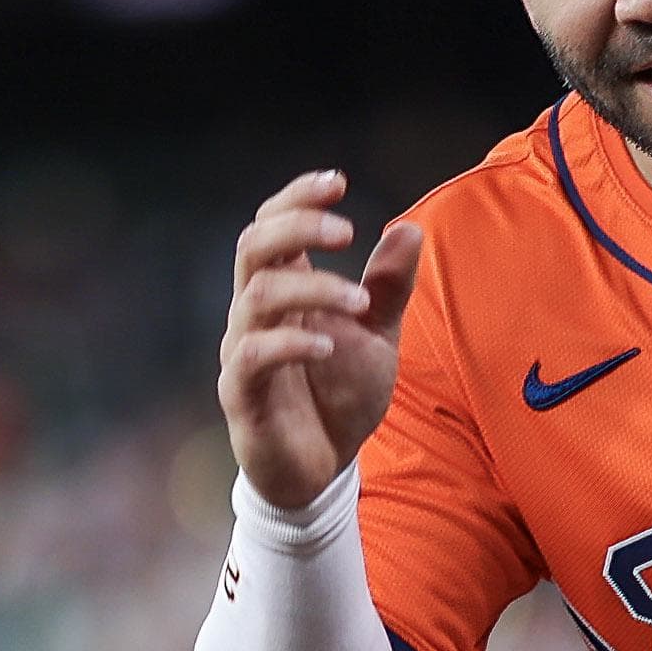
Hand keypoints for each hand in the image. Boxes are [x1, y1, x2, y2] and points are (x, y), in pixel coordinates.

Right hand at [218, 171, 424, 512]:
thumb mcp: (377, 337)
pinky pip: (252, 356)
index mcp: (285, 289)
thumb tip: (410, 228)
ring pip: (257, 295)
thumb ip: (389, 287)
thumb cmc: (341, 395)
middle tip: (347, 230)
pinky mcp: (241, 394)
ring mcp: (244, 350)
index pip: (273, 225)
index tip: (338, 181)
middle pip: (253, 245)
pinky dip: (291, 343)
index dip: (297, 198)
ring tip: (361, 302)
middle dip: (297, 226)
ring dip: (313, 287)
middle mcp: (255, 312)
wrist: (321, 469)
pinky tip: (329, 346)